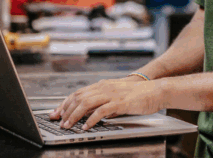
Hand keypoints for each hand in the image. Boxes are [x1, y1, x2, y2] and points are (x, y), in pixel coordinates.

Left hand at [48, 78, 165, 129]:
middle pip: (79, 97)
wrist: (156, 90)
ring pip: (86, 103)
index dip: (65, 103)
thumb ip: (103, 102)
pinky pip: (101, 111)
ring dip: (74, 115)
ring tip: (68, 126)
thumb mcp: (116, 96)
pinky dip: (91, 119)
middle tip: (58, 122)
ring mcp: (112, 94)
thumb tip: (89, 112)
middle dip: (65, 110)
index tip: (56, 113)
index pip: (78, 93)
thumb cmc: (138, 95)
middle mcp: (104, 87)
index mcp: (103, 85)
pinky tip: (86, 127)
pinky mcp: (120, 102)